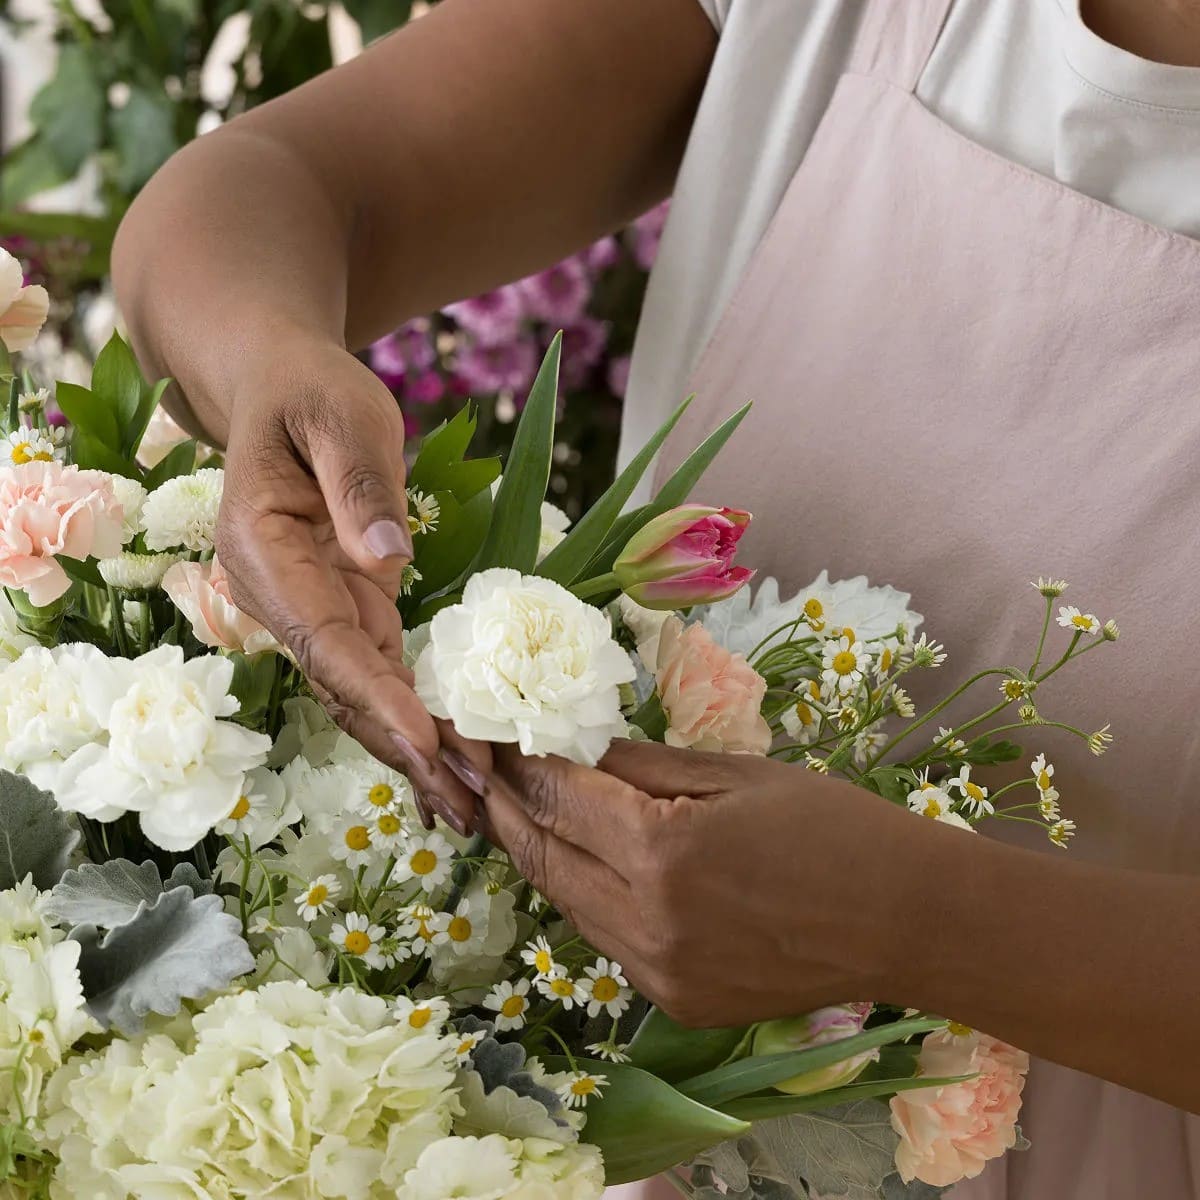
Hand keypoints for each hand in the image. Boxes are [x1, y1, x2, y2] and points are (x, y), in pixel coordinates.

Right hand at [215, 338, 482, 830]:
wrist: (280, 388)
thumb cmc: (309, 392)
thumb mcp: (341, 414)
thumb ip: (360, 483)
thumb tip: (390, 559)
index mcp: (263, 549)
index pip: (324, 637)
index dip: (375, 694)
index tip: (428, 742)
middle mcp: (279, 595)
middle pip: (342, 686)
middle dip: (403, 749)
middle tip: (466, 808)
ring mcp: (313, 608)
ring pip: (361, 693)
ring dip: (414, 751)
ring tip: (472, 809)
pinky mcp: (349, 607)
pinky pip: (381, 673)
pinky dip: (416, 718)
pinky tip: (455, 763)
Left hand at [482, 741, 956, 1026]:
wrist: (903, 919)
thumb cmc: (827, 825)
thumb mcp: (733, 773)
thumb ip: (642, 766)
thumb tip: (572, 750)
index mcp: (662, 849)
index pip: (556, 799)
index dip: (514, 764)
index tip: (485, 735)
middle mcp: (645, 921)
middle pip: (543, 859)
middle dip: (503, 810)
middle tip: (478, 771)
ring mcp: (657, 973)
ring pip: (567, 905)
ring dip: (540, 855)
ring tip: (519, 810)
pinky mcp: (675, 1003)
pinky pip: (608, 941)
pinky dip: (586, 898)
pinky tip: (586, 865)